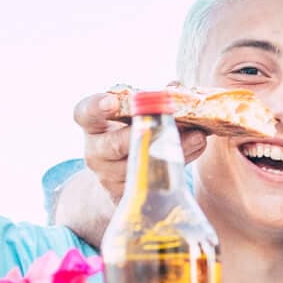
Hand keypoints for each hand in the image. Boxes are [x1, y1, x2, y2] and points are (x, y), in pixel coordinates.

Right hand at [74, 91, 207, 203]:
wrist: (118, 176)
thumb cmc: (129, 133)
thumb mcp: (132, 115)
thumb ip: (151, 100)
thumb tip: (175, 86)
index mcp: (93, 124)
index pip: (85, 113)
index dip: (96, 106)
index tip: (112, 101)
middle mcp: (95, 151)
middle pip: (115, 145)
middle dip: (147, 133)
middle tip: (173, 121)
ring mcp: (108, 177)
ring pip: (141, 165)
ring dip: (173, 149)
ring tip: (198, 136)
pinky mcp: (125, 195)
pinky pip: (153, 182)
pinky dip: (178, 165)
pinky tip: (195, 149)